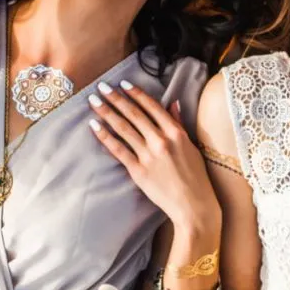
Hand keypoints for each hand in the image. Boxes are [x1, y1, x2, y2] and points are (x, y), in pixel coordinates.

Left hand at [88, 80, 219, 227]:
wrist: (193, 205)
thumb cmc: (196, 177)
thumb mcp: (191, 146)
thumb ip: (179, 124)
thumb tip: (173, 103)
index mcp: (176, 133)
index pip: (152, 107)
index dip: (136, 94)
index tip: (123, 84)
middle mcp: (161, 141)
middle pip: (134, 114)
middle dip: (116, 98)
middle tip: (101, 86)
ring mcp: (148, 156)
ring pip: (123, 129)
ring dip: (107, 112)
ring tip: (93, 102)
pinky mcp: (138, 171)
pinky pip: (118, 150)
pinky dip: (105, 137)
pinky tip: (94, 126)